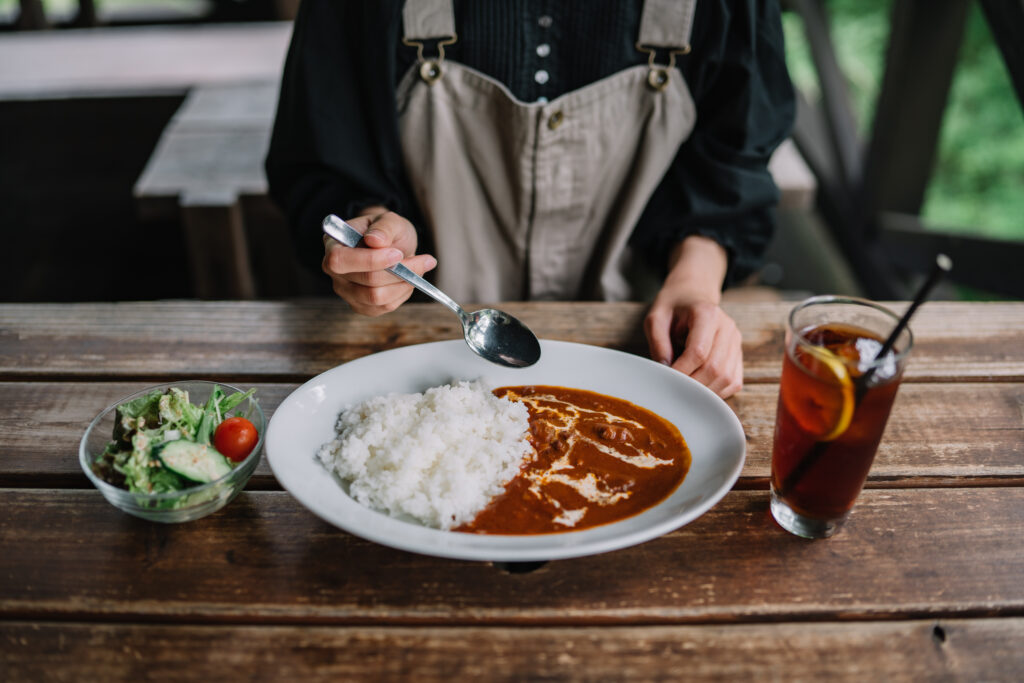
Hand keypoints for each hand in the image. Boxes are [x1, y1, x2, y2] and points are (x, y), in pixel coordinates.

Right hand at [321, 207, 436, 315]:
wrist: (392, 246)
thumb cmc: (387, 231)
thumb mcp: (389, 220)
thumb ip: (383, 227)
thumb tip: (374, 240)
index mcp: (332, 245)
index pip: (339, 260)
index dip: (369, 260)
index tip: (397, 254)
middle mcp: (334, 272)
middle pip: (365, 281)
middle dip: (399, 271)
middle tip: (425, 260)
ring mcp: (346, 292)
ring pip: (377, 297)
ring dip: (404, 283)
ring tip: (420, 267)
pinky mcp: (361, 306)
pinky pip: (385, 306)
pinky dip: (403, 293)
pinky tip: (409, 279)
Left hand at [644, 236, 743, 398]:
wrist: (693, 295)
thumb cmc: (673, 307)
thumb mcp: (656, 318)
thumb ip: (658, 342)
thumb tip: (665, 370)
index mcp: (707, 314)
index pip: (698, 352)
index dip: (681, 371)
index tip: (665, 380)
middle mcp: (727, 328)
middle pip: (715, 368)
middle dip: (692, 385)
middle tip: (672, 390)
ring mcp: (736, 342)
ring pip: (726, 378)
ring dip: (704, 392)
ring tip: (684, 391)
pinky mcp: (738, 354)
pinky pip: (734, 382)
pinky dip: (717, 392)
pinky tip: (700, 389)